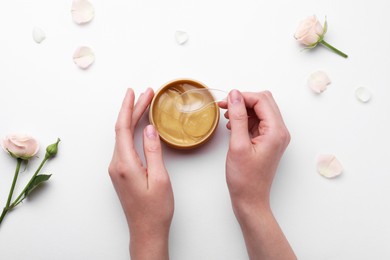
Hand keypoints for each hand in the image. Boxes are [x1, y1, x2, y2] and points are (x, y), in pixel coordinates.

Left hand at [109, 88, 173, 259]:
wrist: (146, 231)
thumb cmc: (155, 209)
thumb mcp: (159, 178)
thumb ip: (153, 151)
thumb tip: (148, 129)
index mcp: (124, 164)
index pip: (123, 128)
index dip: (128, 107)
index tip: (134, 92)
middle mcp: (116, 164)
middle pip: (122, 129)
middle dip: (133, 109)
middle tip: (147, 94)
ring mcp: (117, 169)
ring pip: (122, 136)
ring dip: (132, 119)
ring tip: (145, 104)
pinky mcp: (121, 172)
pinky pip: (124, 145)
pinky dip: (131, 131)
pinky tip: (139, 125)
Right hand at [219, 90, 295, 258]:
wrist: (250, 199)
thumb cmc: (245, 178)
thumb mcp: (238, 145)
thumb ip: (237, 117)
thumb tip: (235, 95)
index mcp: (276, 131)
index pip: (262, 100)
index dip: (243, 97)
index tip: (226, 101)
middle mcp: (279, 131)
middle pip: (264, 102)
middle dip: (243, 100)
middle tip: (225, 106)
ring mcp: (275, 136)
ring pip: (260, 110)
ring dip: (243, 110)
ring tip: (227, 117)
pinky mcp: (268, 141)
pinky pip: (258, 122)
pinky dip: (245, 119)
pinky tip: (233, 126)